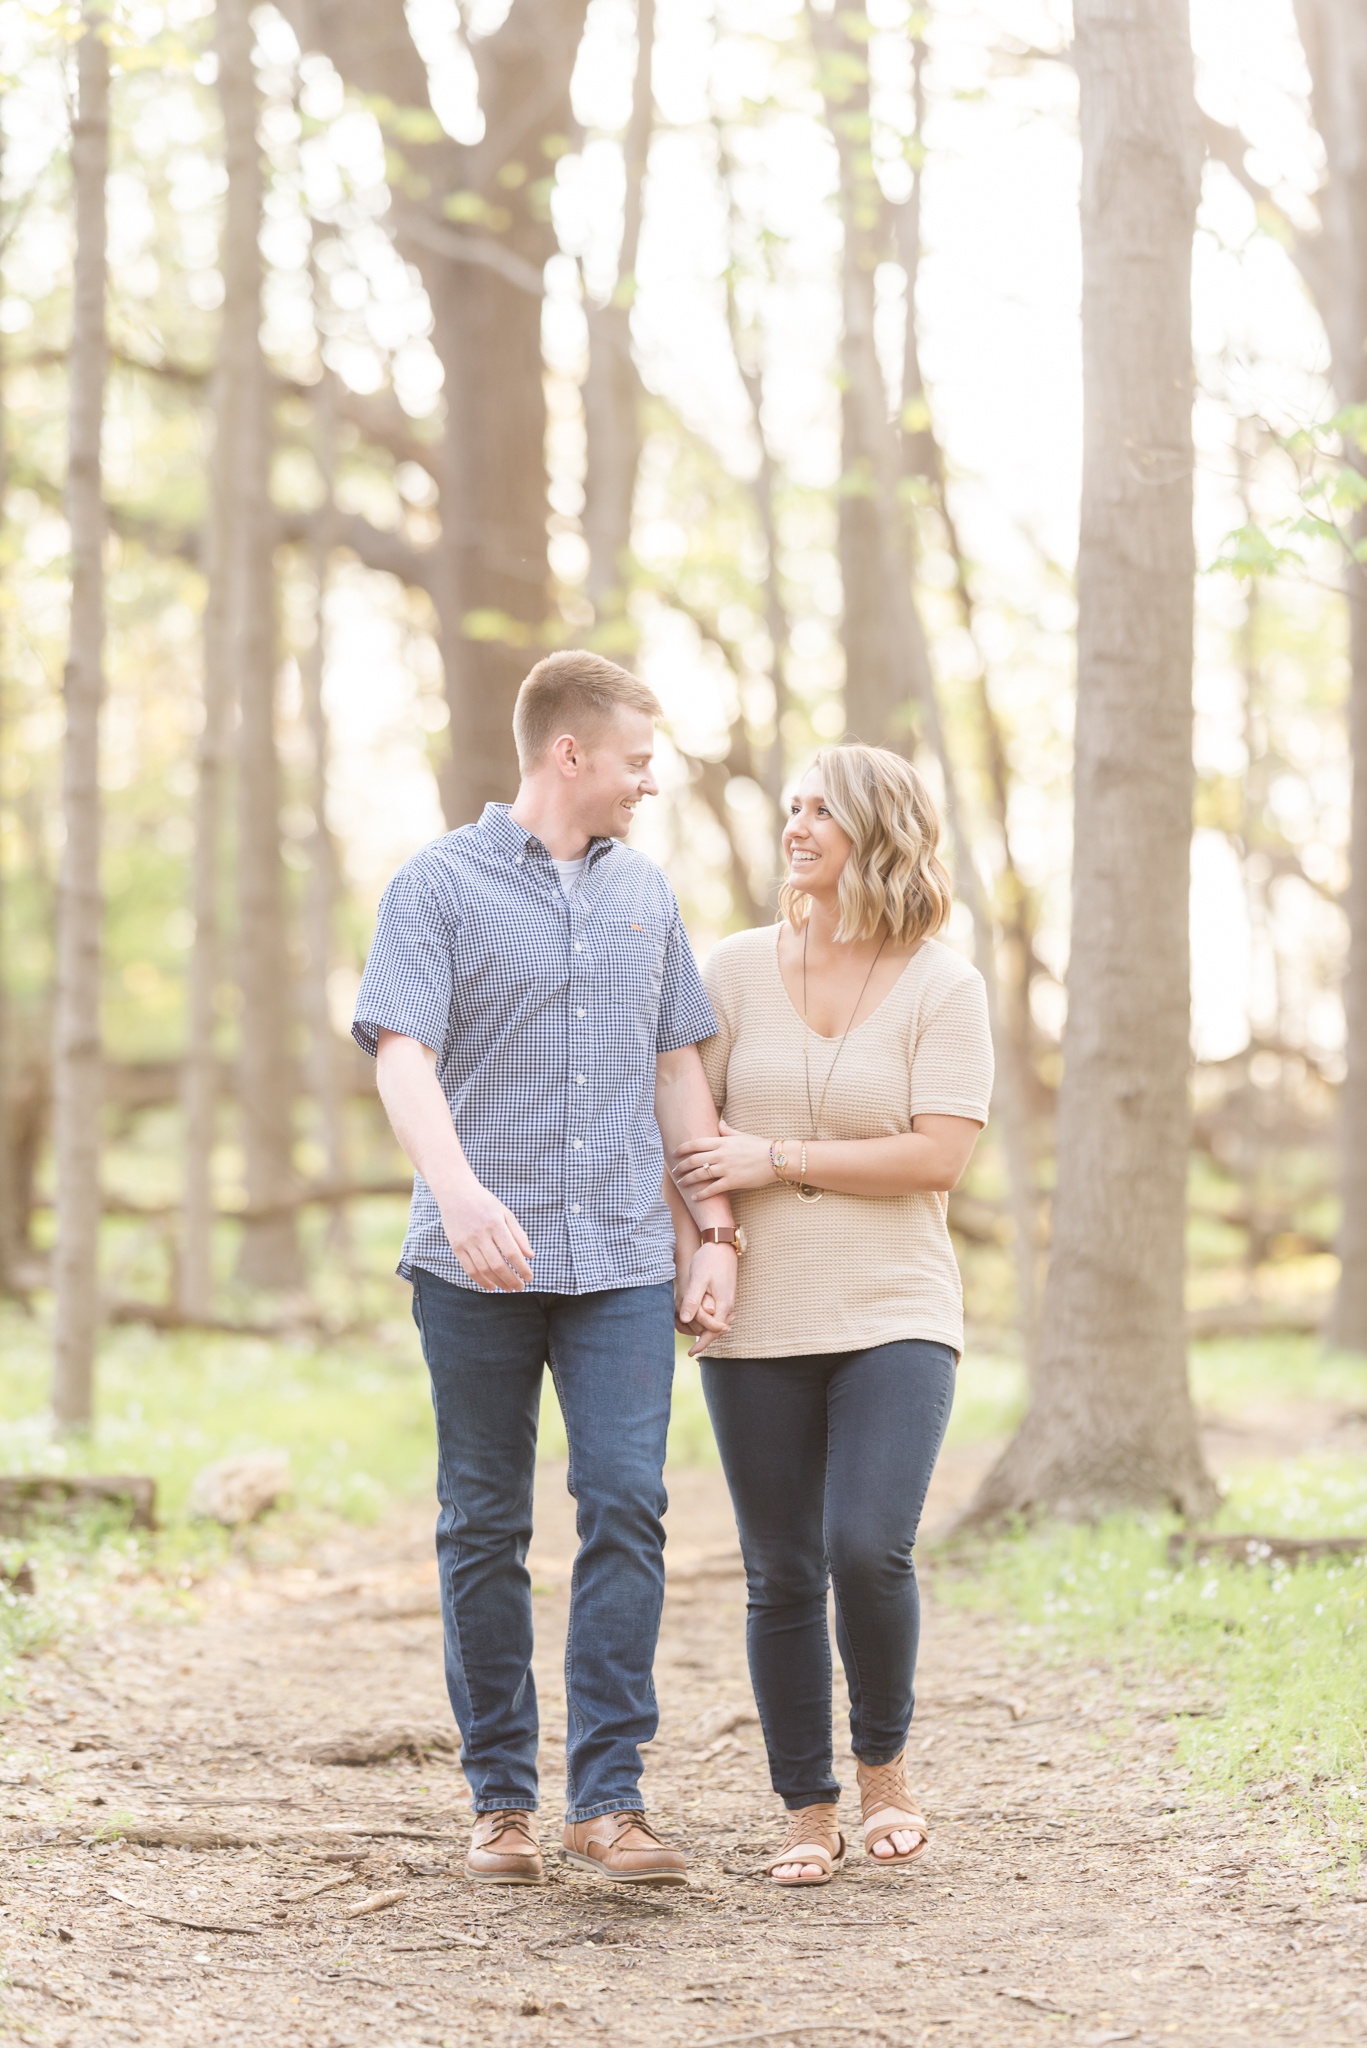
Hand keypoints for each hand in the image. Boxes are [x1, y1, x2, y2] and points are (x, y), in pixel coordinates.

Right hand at [435, 1175, 533, 1291]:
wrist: (456, 1193)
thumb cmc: (485, 1203)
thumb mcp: (505, 1213)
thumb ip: (519, 1234)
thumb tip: (531, 1256)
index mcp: (496, 1224)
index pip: (512, 1252)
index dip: (522, 1268)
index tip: (529, 1277)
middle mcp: (480, 1234)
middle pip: (498, 1264)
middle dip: (512, 1279)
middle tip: (520, 1287)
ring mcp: (467, 1241)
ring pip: (484, 1269)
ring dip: (498, 1282)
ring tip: (508, 1288)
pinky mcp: (456, 1246)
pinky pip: (469, 1269)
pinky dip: (481, 1281)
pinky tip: (491, 1286)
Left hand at [673, 1119, 773, 1196]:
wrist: (776, 1159)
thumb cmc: (760, 1146)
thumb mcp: (742, 1135)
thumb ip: (728, 1131)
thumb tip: (719, 1123)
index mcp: (722, 1141)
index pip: (695, 1144)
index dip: (682, 1149)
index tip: (674, 1153)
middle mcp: (720, 1154)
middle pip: (694, 1160)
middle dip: (681, 1166)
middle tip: (675, 1171)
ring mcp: (725, 1168)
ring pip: (699, 1175)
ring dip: (687, 1180)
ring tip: (681, 1183)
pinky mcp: (732, 1181)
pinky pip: (712, 1189)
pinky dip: (701, 1194)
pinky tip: (694, 1197)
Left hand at [677, 1243, 735, 1355]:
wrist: (721, 1244)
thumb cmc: (709, 1260)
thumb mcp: (698, 1279)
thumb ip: (693, 1300)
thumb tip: (684, 1319)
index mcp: (723, 1304)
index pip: (713, 1332)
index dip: (701, 1344)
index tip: (690, 1353)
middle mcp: (728, 1305)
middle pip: (717, 1331)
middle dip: (703, 1339)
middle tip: (690, 1347)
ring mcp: (728, 1300)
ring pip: (718, 1323)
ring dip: (706, 1330)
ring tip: (692, 1335)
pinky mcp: (725, 1295)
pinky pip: (719, 1315)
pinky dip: (710, 1322)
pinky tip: (700, 1321)